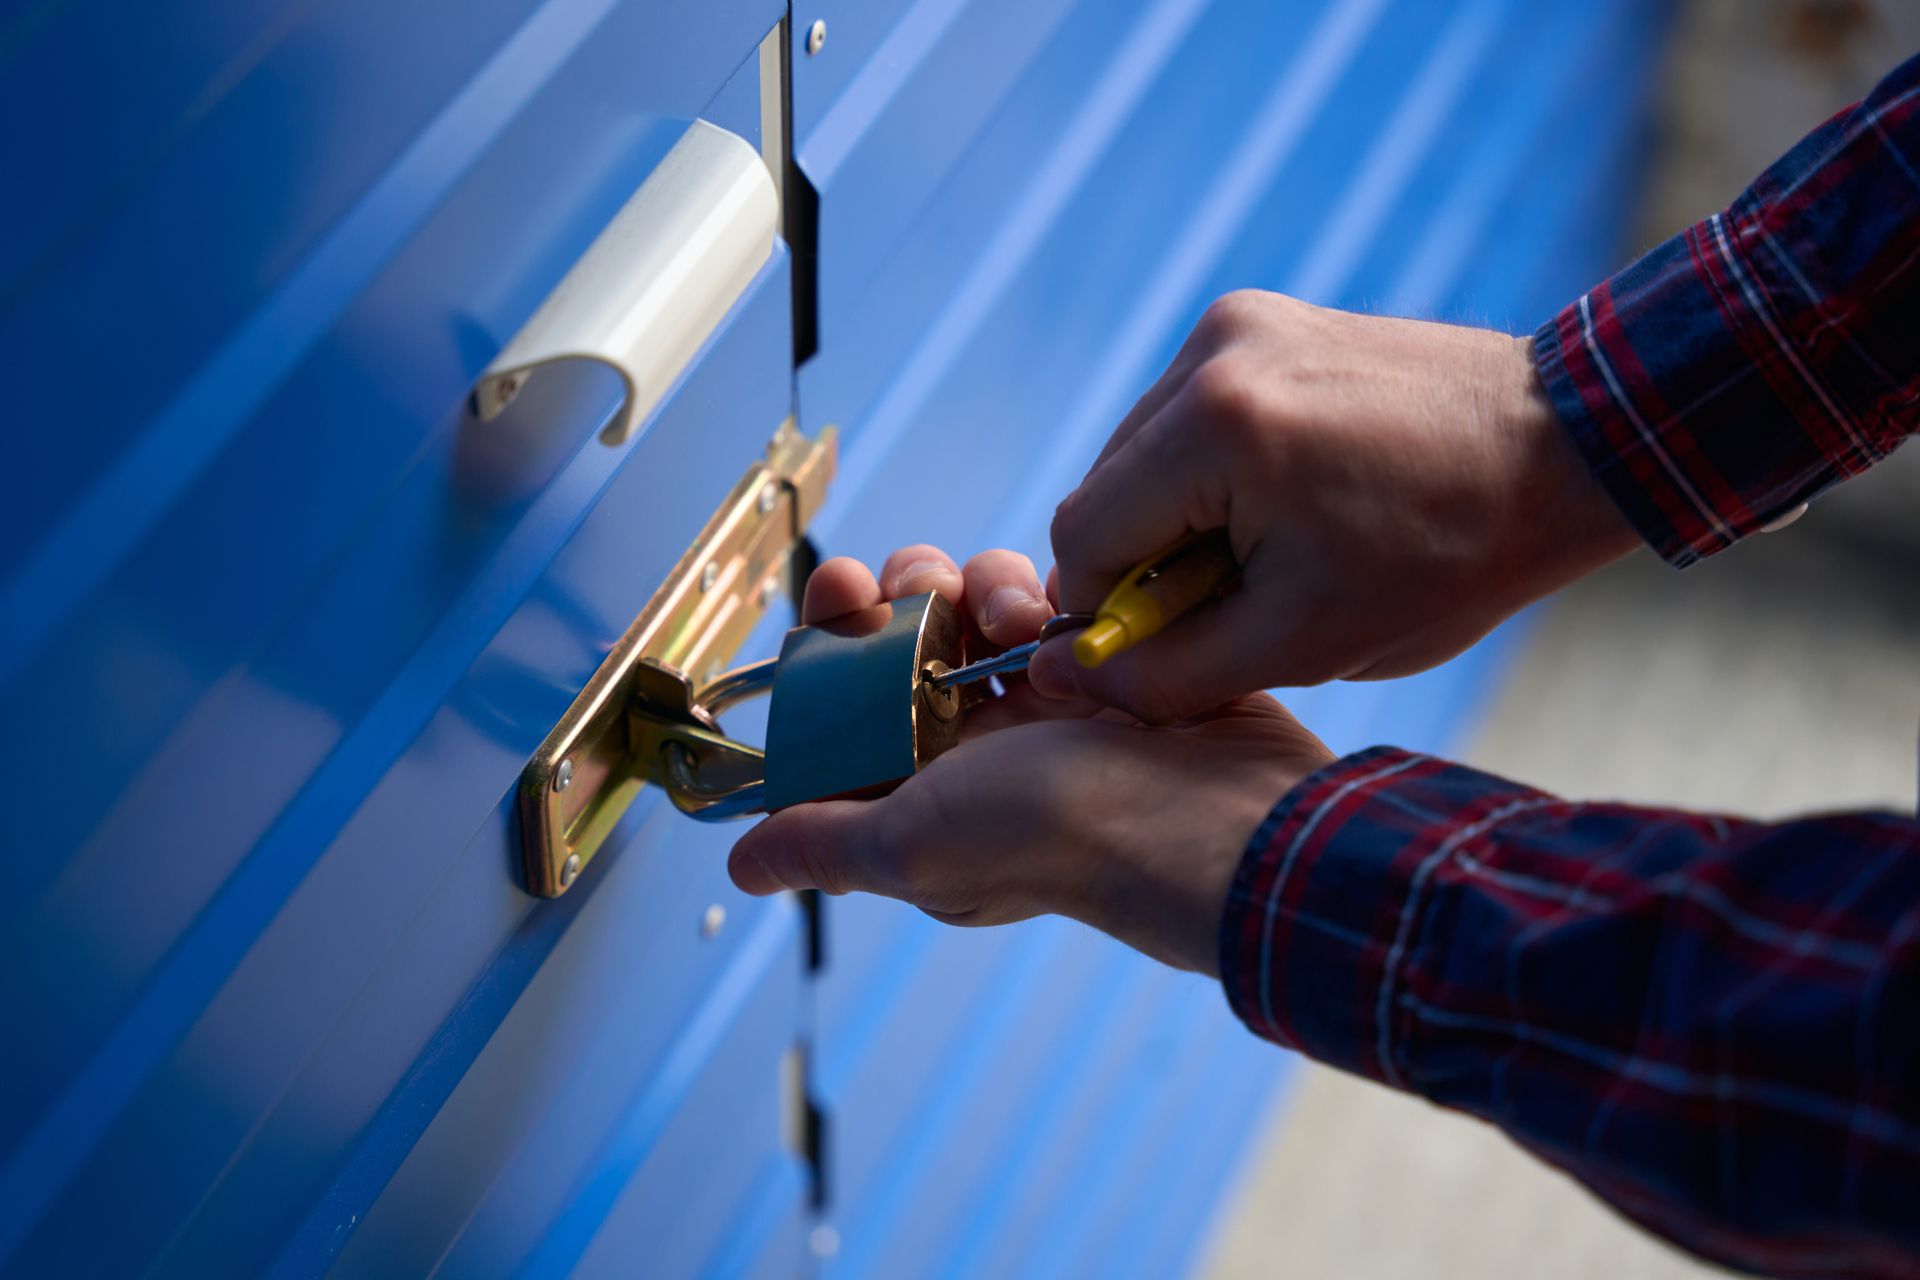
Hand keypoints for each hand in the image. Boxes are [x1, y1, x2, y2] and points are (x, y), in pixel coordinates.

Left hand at [727, 545, 1334, 974]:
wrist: (1209, 818)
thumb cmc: (1060, 842)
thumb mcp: (914, 847)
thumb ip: (826, 842)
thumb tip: (741, 867)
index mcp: (925, 788)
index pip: (852, 699)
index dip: (833, 641)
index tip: (834, 593)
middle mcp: (979, 743)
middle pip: (914, 633)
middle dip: (907, 593)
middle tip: (917, 586)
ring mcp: (1045, 700)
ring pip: (981, 601)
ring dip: (983, 589)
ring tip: (1014, 620)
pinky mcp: (1105, 661)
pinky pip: (1056, 593)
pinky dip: (1049, 590)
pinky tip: (1060, 617)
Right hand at [1033, 290, 1637, 722]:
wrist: (1569, 446)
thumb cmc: (1450, 553)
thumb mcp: (1302, 643)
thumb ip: (1165, 671)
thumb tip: (1062, 674)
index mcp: (1215, 426)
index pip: (1083, 538)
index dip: (1110, 612)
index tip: (1171, 649)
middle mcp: (1211, 351)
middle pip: (1104, 489)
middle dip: (1152, 563)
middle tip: (1244, 604)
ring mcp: (1237, 323)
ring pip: (1141, 454)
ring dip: (1181, 518)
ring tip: (1280, 551)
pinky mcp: (1263, 319)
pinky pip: (1188, 417)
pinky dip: (1213, 474)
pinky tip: (1291, 502)